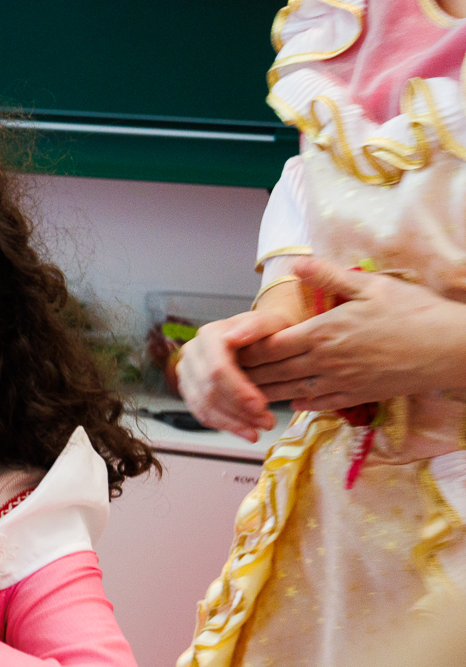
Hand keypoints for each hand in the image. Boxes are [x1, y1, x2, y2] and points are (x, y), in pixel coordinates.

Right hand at [175, 280, 305, 438]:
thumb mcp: (271, 322)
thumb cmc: (270, 330)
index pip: (217, 368)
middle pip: (209, 390)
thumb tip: (231, 338)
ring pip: (203, 405)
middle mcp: (192, 352)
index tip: (261, 406)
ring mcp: (187, 372)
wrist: (262, 336)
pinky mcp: (190, 388)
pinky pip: (201, 412)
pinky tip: (244, 430)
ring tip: (257, 432)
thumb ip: (255, 327)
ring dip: (231, 423)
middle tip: (266, 423)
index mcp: (209, 335)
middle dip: (238, 411)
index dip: (238, 391)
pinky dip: (223, 425)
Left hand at [236, 258, 465, 411]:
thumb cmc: (412, 313)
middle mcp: (324, 361)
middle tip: (223, 375)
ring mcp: (339, 382)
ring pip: (289, 390)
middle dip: (246, 373)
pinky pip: (318, 403)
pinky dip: (300, 403)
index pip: (270, 345)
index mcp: (322, 332)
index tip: (227, 350)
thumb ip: (327, 276)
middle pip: (273, 371)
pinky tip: (290, 402)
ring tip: (242, 392)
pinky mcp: (355, 395)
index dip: (246, 349)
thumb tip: (295, 263)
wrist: (449, 348)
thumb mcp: (370, 286)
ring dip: (264, 392)